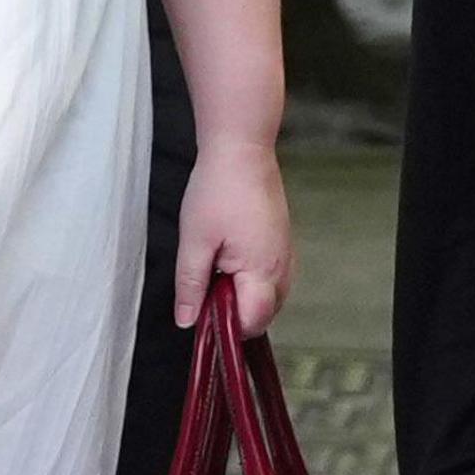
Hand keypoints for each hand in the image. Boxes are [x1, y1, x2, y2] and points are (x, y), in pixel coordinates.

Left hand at [172, 141, 292, 332]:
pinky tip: (229, 258)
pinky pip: (270, 279)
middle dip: (233, 312)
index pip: (252, 323)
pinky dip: (251, 280)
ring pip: (267, 298)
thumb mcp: (194, 240)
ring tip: (217, 267)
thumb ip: (191, 285)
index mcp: (263, 271)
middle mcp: (282, 269)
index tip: (202, 308)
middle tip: (206, 283)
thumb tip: (187, 322)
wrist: (242, 149)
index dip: (225, 325)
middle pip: (262, 315)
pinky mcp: (283, 245)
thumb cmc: (218, 188)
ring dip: (242, 296)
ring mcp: (286, 257)